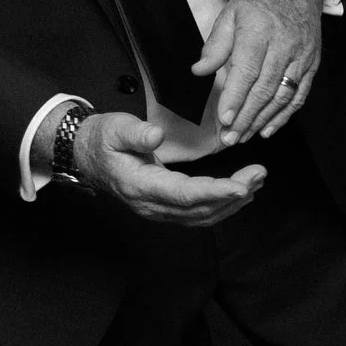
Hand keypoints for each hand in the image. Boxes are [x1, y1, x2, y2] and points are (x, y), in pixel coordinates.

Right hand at [74, 111, 265, 224]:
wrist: (87, 156)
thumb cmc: (103, 140)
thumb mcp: (114, 129)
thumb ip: (135, 133)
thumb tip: (156, 135)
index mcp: (140, 186)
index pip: (184, 194)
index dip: (214, 192)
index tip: (241, 186)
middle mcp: (151, 205)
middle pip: (199, 209)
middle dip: (233, 195)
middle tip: (258, 175)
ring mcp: (158, 211)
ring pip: (202, 216)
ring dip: (232, 202)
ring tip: (257, 181)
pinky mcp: (166, 209)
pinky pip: (198, 215)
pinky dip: (222, 206)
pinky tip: (240, 193)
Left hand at [196, 0, 328, 143]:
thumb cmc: (258, 1)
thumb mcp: (230, 14)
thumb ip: (216, 45)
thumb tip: (199, 71)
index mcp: (260, 31)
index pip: (247, 70)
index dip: (235, 97)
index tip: (224, 119)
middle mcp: (284, 45)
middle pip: (265, 88)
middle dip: (246, 116)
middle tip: (229, 138)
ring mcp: (301, 56)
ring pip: (283, 95)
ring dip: (263, 120)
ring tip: (244, 136)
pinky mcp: (312, 64)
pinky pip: (300, 94)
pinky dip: (285, 115)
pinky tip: (269, 129)